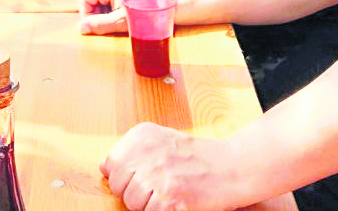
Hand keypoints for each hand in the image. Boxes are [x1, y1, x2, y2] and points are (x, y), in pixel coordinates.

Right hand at [77, 0, 150, 34]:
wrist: (170, 7)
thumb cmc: (148, 13)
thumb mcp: (121, 22)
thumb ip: (99, 24)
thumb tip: (80, 28)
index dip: (85, 13)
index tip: (96, 26)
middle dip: (94, 14)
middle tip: (108, 25)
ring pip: (98, 1)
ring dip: (102, 14)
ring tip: (116, 22)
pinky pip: (107, 2)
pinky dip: (110, 12)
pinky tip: (120, 18)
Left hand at [102, 123, 239, 210]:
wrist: (233, 166)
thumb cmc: (198, 156)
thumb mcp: (162, 141)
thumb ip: (132, 152)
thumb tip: (104, 166)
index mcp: (142, 135)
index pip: (110, 165)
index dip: (125, 177)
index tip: (142, 176)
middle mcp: (146, 151)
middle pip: (118, 186)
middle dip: (134, 193)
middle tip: (160, 187)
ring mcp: (157, 174)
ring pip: (132, 203)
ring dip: (148, 205)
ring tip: (170, 193)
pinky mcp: (169, 197)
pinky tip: (177, 201)